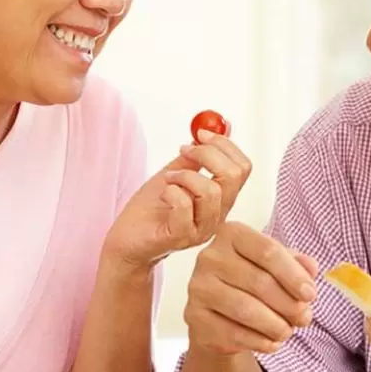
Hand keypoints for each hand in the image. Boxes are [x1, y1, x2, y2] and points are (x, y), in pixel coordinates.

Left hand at [103, 129, 252, 271]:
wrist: (127, 240)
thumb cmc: (150, 210)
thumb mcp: (175, 174)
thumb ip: (194, 157)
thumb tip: (211, 131)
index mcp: (221, 199)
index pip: (242, 168)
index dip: (224, 145)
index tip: (201, 134)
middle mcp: (217, 215)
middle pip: (233, 176)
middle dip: (207, 154)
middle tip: (185, 150)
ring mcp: (201, 229)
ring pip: (212, 192)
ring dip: (185, 175)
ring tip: (169, 179)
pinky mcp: (181, 237)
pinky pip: (185, 206)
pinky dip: (172, 191)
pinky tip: (163, 194)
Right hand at [183, 221, 318, 354]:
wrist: (219, 312)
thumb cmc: (252, 281)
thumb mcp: (277, 266)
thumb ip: (296, 264)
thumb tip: (312, 267)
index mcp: (231, 234)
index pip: (268, 250)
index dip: (293, 275)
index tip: (311, 295)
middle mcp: (209, 257)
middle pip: (259, 282)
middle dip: (289, 304)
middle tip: (305, 318)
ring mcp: (198, 287)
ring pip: (246, 309)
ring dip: (275, 325)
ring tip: (288, 332)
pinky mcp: (194, 316)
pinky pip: (232, 332)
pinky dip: (259, 341)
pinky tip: (271, 342)